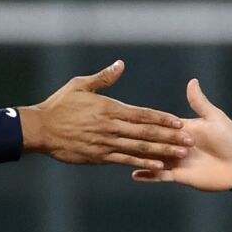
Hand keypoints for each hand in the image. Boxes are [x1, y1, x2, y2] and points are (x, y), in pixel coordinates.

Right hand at [19, 60, 192, 169]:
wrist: (40, 129)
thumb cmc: (59, 105)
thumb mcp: (80, 85)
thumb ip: (103, 78)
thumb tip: (121, 65)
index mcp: (109, 108)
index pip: (142, 114)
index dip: (162, 119)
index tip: (179, 122)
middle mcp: (111, 127)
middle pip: (146, 132)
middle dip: (170, 137)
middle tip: (191, 141)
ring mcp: (106, 143)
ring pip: (139, 148)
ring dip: (162, 151)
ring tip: (181, 154)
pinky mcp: (99, 157)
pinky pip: (125, 160)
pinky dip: (142, 163)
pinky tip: (158, 166)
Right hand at [130, 78, 231, 190]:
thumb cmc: (229, 138)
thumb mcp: (214, 118)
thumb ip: (200, 102)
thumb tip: (192, 81)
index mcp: (182, 129)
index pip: (160, 123)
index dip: (146, 120)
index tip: (129, 114)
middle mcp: (175, 144)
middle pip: (152, 141)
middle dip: (138, 138)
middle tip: (118, 134)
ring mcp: (175, 160)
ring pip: (152, 158)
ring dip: (139, 156)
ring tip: (121, 154)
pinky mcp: (179, 175)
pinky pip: (159, 176)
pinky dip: (147, 175)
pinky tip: (133, 174)